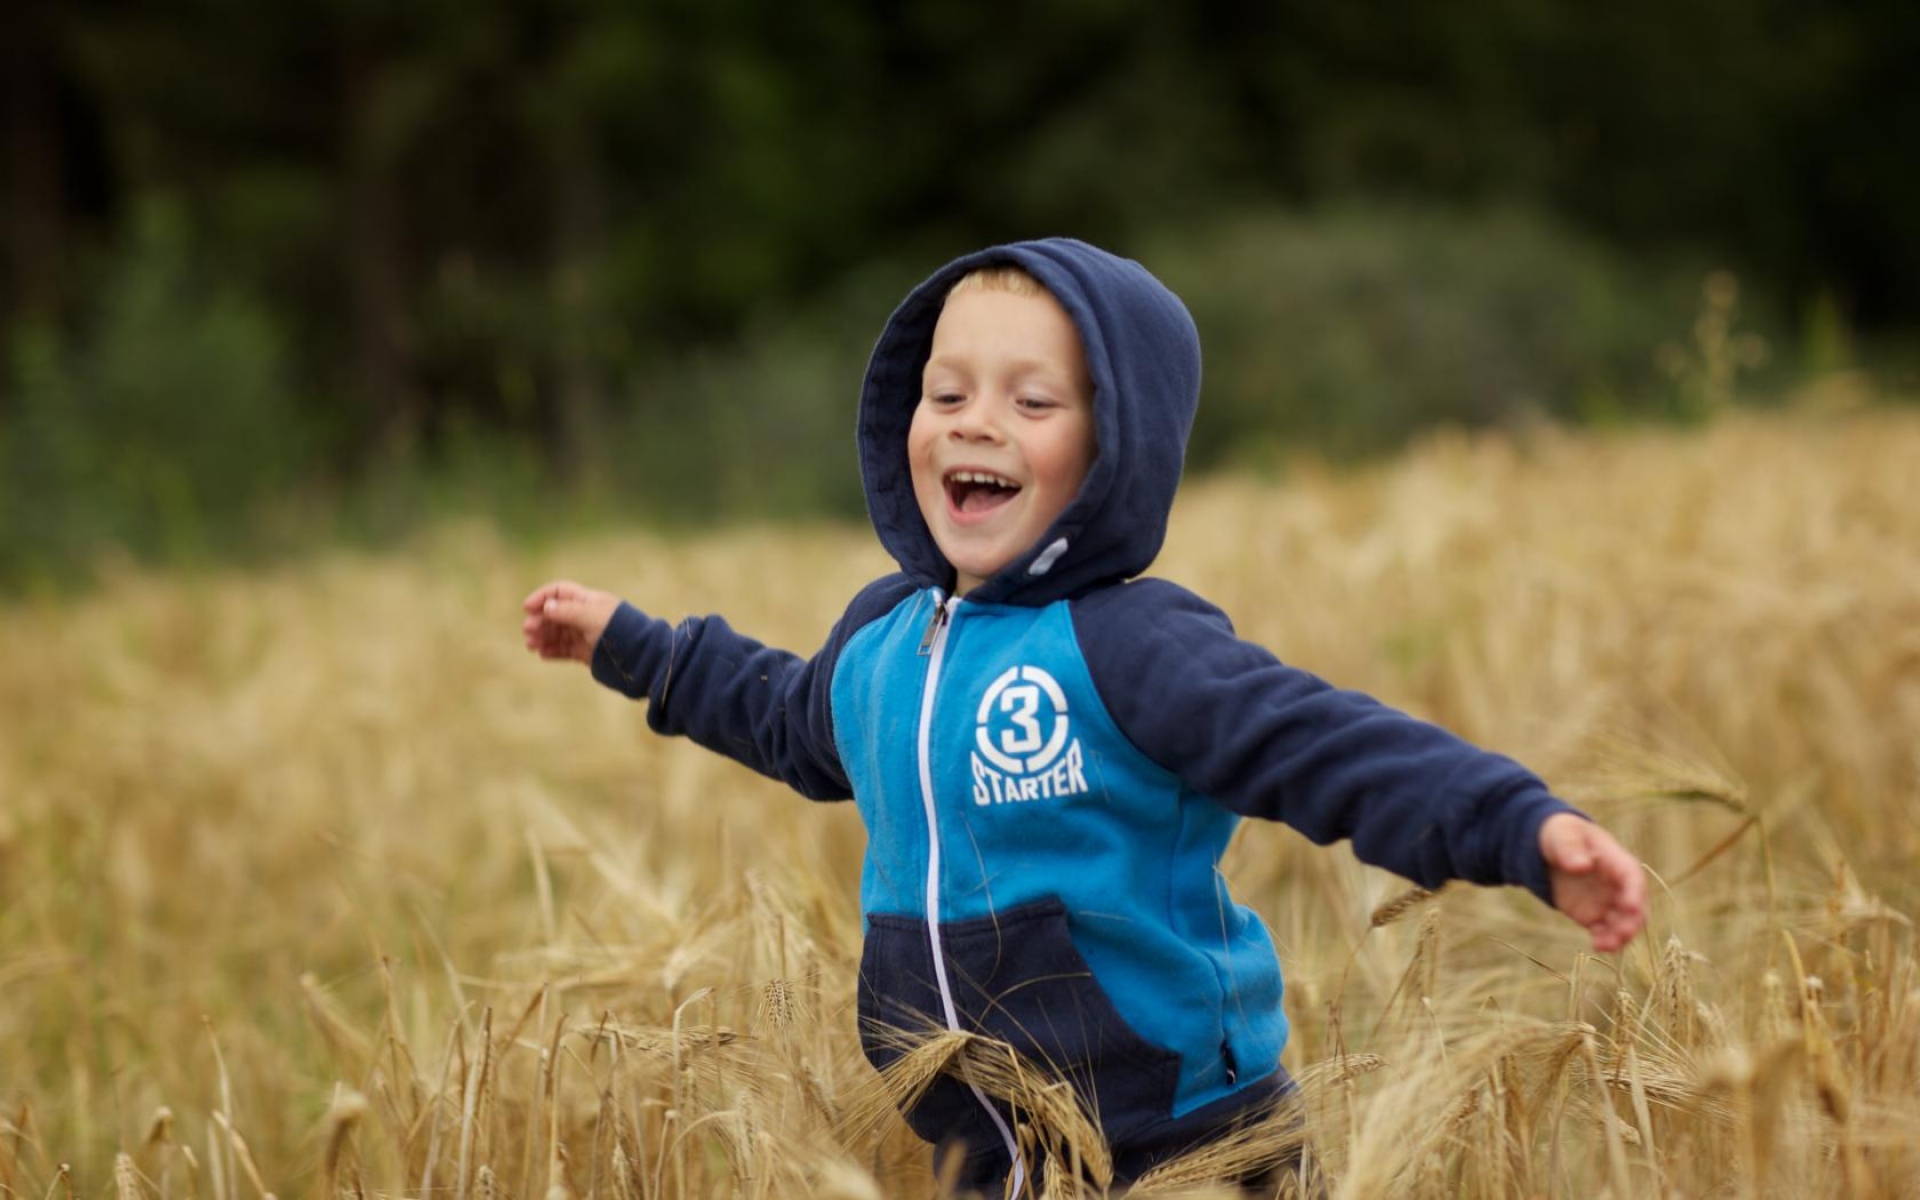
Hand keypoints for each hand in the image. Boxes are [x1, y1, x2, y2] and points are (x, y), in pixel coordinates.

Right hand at [521, 580, 620, 664]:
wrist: (638, 655)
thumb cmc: (617, 629)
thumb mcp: (590, 616)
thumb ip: (567, 610)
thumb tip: (546, 607)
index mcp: (587, 600)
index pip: (559, 593)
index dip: (542, 597)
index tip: (527, 607)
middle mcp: (584, 616)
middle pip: (555, 614)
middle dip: (539, 620)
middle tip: (528, 631)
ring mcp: (584, 634)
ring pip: (557, 633)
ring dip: (542, 637)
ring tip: (531, 645)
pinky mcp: (585, 652)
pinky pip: (564, 650)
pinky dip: (552, 651)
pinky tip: (542, 654)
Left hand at [1540, 813, 1646, 952]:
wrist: (1551, 850)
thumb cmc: (1564, 836)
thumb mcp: (1564, 836)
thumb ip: (1571, 849)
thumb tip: (1581, 866)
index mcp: (1618, 862)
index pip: (1633, 879)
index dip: (1635, 893)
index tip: (1631, 907)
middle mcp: (1619, 886)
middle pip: (1636, 907)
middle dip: (1633, 921)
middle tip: (1623, 933)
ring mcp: (1609, 903)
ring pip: (1623, 924)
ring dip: (1620, 936)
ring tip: (1607, 946)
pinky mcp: (1594, 916)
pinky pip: (1604, 932)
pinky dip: (1605, 941)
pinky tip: (1598, 947)